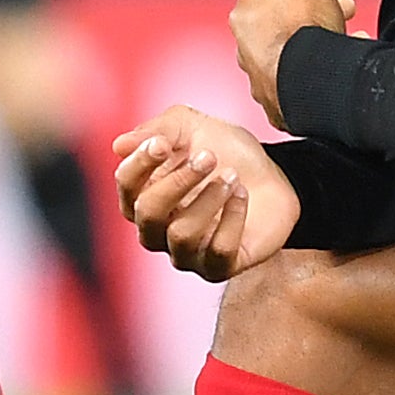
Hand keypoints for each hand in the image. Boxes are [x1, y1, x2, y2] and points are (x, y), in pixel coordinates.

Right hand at [111, 105, 299, 283]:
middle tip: (210, 156)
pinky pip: (217, 252)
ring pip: (181, 235)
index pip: (126, 185)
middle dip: (179, 181)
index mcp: (144, 195)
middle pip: (148, 213)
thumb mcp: (192, 127)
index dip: (141, 163)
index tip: (163, 143)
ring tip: (232, 177)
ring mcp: (186, 253)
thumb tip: (119, 146)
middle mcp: (157, 230)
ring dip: (208, 200)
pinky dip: (232, 219)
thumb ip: (157, 130)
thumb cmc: (227, 153)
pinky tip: (242, 195)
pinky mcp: (218, 267)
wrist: (276, 174)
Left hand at [228, 0, 350, 124]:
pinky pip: (299, 75)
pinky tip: (339, 60)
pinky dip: (316, 64)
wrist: (312, 87)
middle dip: (311, 3)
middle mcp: (245, 46)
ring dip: (315, 35)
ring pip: (290, 47)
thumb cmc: (304, 32)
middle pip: (279, 15)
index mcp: (245, 13)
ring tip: (345, 31)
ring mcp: (260, 77)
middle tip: (339, 0)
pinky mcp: (279, 101)